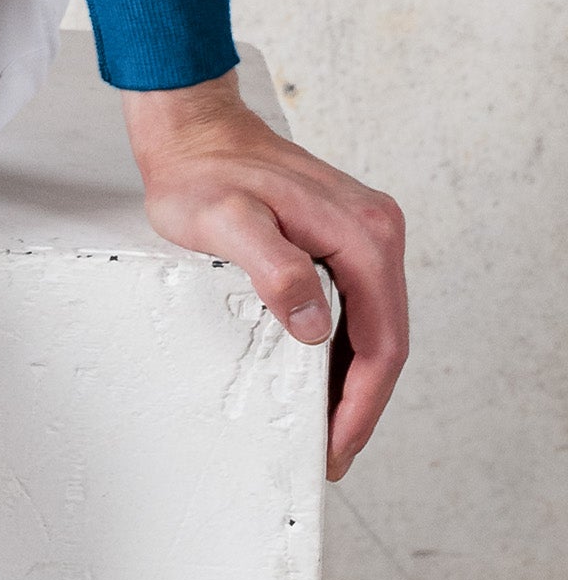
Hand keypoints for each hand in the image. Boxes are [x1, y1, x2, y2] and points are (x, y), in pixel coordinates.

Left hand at [121, 72, 406, 479]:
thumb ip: (275, 269)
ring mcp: (363, 231)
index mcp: (362, 233)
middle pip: (385, 338)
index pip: (381, 341)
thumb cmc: (201, 173)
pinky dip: (345, 347)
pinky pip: (358, 304)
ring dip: (355, 379)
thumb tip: (315, 326)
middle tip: (331, 451)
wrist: (193, 129)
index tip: (336, 446)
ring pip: (374, 325)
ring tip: (327, 427)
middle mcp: (376, 230)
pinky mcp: (344, 235)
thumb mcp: (226, 222)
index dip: (361, 403)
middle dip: (361, 402)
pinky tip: (321, 375)